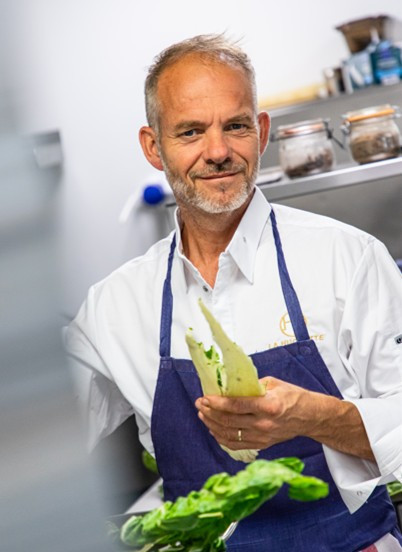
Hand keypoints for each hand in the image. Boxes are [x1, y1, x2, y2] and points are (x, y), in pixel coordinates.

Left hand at [195, 376, 311, 450]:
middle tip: (199, 403)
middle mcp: (264, 424)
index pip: (236, 406)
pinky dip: (221, 438)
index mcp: (268, 406)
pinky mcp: (261, 445)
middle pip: (229, 421)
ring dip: (212, 424)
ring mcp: (262, 437)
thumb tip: (230, 386)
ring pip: (229, 434)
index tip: (205, 397)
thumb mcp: (273, 383)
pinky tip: (213, 429)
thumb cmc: (292, 396)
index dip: (217, 402)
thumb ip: (251, 386)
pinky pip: (236, 445)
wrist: (309, 417)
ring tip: (202, 414)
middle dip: (209, 412)